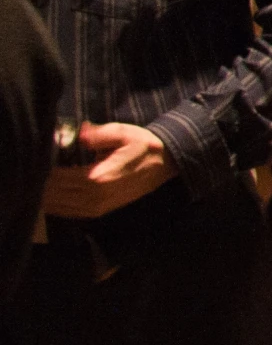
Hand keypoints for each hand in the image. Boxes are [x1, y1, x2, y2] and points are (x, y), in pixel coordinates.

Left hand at [43, 123, 177, 217]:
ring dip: (46, 196)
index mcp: (100, 177)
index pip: (59, 177)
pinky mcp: (99, 211)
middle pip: (55, 193)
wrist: (165, 163)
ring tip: (38, 181)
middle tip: (33, 169)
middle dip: (42, 183)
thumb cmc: (142, 145)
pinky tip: (49, 195)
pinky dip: (56, 205)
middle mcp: (96, 196)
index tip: (39, 157)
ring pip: (59, 206)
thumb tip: (81, 133)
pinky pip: (69, 212)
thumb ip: (100, 133)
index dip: (45, 170)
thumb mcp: (124, 132)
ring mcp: (97, 206)